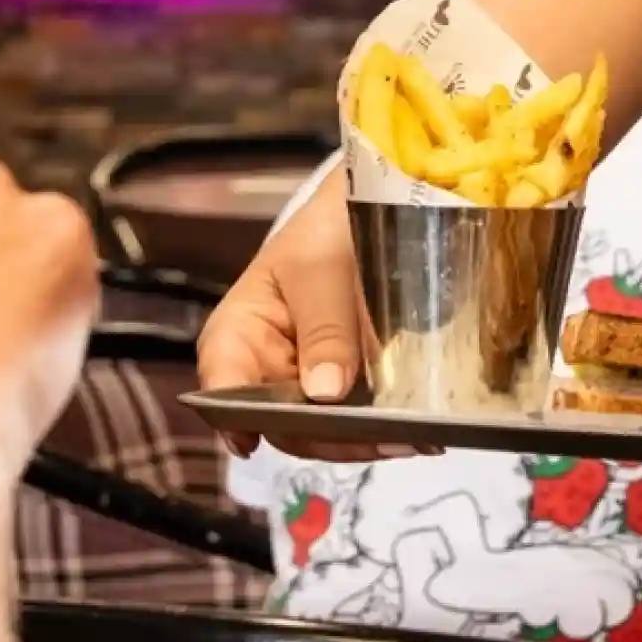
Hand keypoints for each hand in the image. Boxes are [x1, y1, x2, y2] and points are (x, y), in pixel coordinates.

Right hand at [194, 162, 418, 460]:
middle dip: (326, 436)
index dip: (235, 418)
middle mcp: (268, 368)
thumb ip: (323, 329)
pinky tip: (417, 431)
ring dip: (363, 440)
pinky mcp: (350, 384)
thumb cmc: (333, 223)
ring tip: (411, 438)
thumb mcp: (322, 267)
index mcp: (239, 332)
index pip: (224, 385)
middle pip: (281, 422)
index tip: (257, 442)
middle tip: (380, 437)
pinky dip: (384, 427)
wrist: (383, 200)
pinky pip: (359, 418)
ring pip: (324, 430)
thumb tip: (323, 394)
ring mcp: (310, 381)